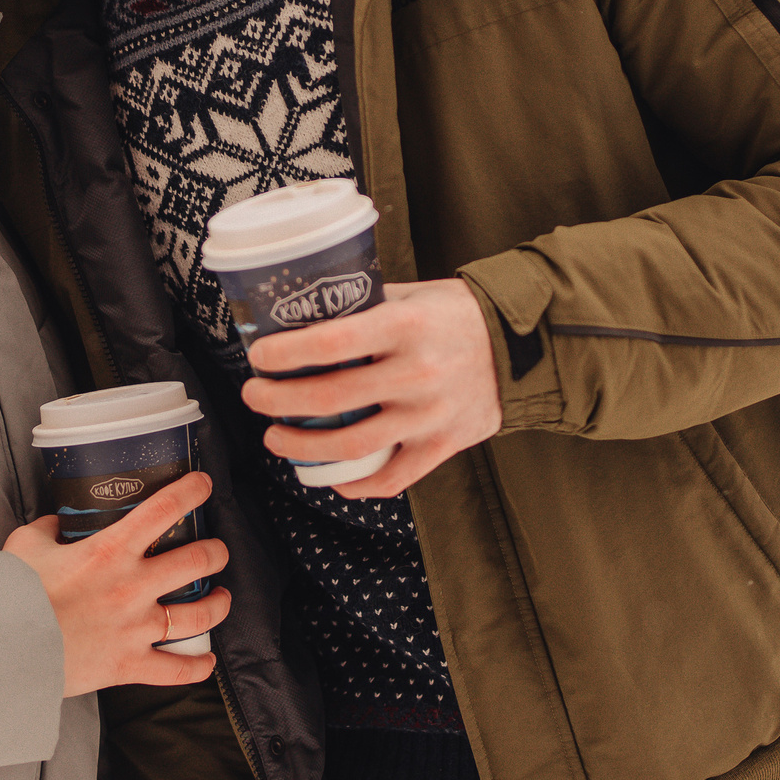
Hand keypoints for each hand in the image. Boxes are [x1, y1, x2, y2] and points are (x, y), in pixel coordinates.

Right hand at [2, 472, 229, 694]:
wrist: (3, 649)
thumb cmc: (11, 596)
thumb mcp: (26, 546)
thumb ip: (48, 531)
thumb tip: (57, 525)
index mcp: (109, 551)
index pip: (163, 510)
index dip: (191, 492)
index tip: (203, 485)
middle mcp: (131, 587)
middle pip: (196, 561)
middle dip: (215, 552)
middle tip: (217, 551)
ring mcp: (135, 628)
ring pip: (198, 614)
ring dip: (218, 604)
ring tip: (222, 597)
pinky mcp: (129, 665)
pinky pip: (175, 671)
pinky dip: (196, 668)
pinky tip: (206, 662)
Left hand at [245, 279, 501, 499]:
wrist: (524, 345)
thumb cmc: (459, 314)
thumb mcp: (413, 294)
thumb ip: (365, 305)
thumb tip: (303, 314)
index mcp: (406, 326)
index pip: (331, 342)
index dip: (285, 354)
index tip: (258, 358)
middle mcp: (417, 373)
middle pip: (330, 399)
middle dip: (278, 401)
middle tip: (255, 396)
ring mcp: (431, 415)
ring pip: (352, 446)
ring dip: (302, 447)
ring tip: (276, 438)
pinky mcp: (444, 445)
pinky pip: (392, 478)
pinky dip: (356, 485)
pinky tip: (331, 480)